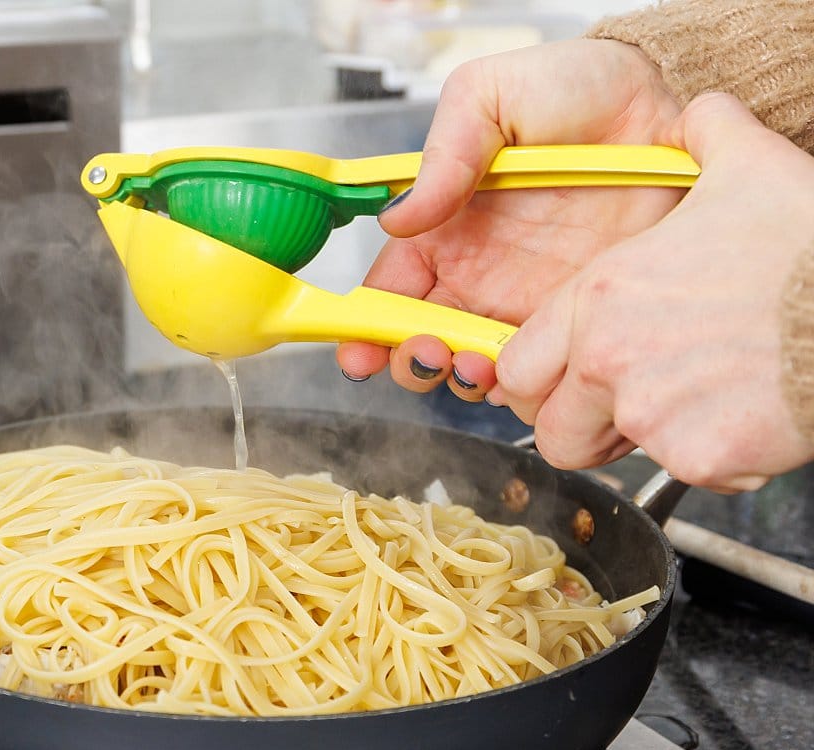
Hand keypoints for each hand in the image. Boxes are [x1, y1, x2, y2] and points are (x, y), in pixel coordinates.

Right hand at [336, 39, 684, 398]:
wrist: (668, 99)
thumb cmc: (578, 86)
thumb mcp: (492, 97)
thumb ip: (444, 156)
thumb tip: (398, 218)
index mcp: (444, 231)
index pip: (389, 291)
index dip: (364, 327)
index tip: (358, 351)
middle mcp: (478, 276)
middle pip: (421, 341)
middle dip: (412, 362)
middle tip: (427, 354)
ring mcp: (527, 302)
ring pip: (476, 366)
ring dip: (465, 379)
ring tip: (477, 362)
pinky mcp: (579, 318)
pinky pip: (543, 369)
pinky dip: (528, 385)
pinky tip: (528, 371)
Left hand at [490, 93, 813, 490]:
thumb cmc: (807, 240)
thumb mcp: (749, 166)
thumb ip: (704, 135)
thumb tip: (697, 114)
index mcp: (598, 298)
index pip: (517, 366)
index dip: (539, 378)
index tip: (566, 375)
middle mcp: (608, 360)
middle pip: (551, 429)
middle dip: (578, 424)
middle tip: (621, 406)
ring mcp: (651, 414)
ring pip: (613, 453)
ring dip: (640, 439)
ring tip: (693, 400)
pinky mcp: (699, 457)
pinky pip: (685, 469)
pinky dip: (711, 455)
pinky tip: (747, 415)